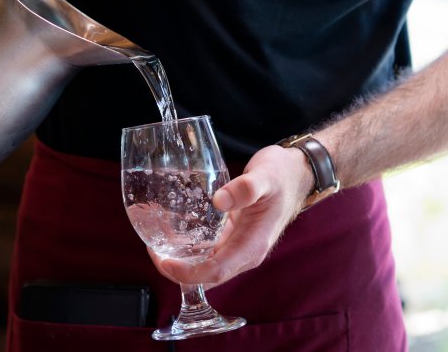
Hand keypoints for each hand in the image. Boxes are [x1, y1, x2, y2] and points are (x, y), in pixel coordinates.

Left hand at [149, 145, 313, 287]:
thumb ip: (245, 189)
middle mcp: (244, 252)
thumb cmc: (282, 175)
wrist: (296, 173)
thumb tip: (218, 200)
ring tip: (154, 243)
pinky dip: (188, 246)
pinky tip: (171, 232)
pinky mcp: (232, 235)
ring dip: (180, 260)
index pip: (215, 272)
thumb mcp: (265, 177)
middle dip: (177, 269)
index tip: (163, 260)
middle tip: (151, 250)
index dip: (187, 272)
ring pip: (205, 264)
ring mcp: (238, 245)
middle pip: (206, 274)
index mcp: (252, 246)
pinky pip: (207, 249)